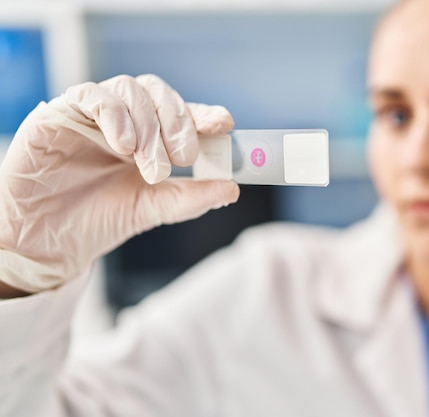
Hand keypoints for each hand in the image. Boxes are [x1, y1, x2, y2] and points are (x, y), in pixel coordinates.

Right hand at [0, 74, 238, 293]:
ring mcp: (92, 115)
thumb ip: (190, 198)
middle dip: (178, 122)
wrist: (48, 243)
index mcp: (149, 138)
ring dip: (148, 124)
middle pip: (158, 93)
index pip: (180, 113)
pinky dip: (114, 114)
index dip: (203, 114)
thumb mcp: (152, 209)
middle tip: (184, 157)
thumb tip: (231, 188)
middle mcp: (124, 121)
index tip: (224, 124)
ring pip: (129, 90)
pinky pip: (90, 95)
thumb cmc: (99, 220)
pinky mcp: (60, 115)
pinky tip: (123, 145)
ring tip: (150, 164)